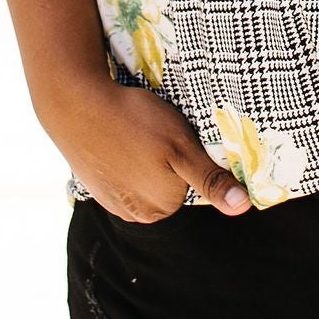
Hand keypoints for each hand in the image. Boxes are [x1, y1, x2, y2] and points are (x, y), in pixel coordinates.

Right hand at [50, 72, 250, 224]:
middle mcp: (137, 214)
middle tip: (155, 131)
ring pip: (145, 179)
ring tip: (136, 133)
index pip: (192, 186)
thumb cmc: (134, 122)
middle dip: (167, 161)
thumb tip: (243, 208)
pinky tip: (119, 138)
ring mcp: (112, 202)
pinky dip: (124, 158)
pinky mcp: (95, 186)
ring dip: (144, 159)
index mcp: (161, 209)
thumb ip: (211, 179)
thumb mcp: (181, 146)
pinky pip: (122, 174)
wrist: (75, 104)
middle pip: (168, 186)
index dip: (188, 157)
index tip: (176, 136)